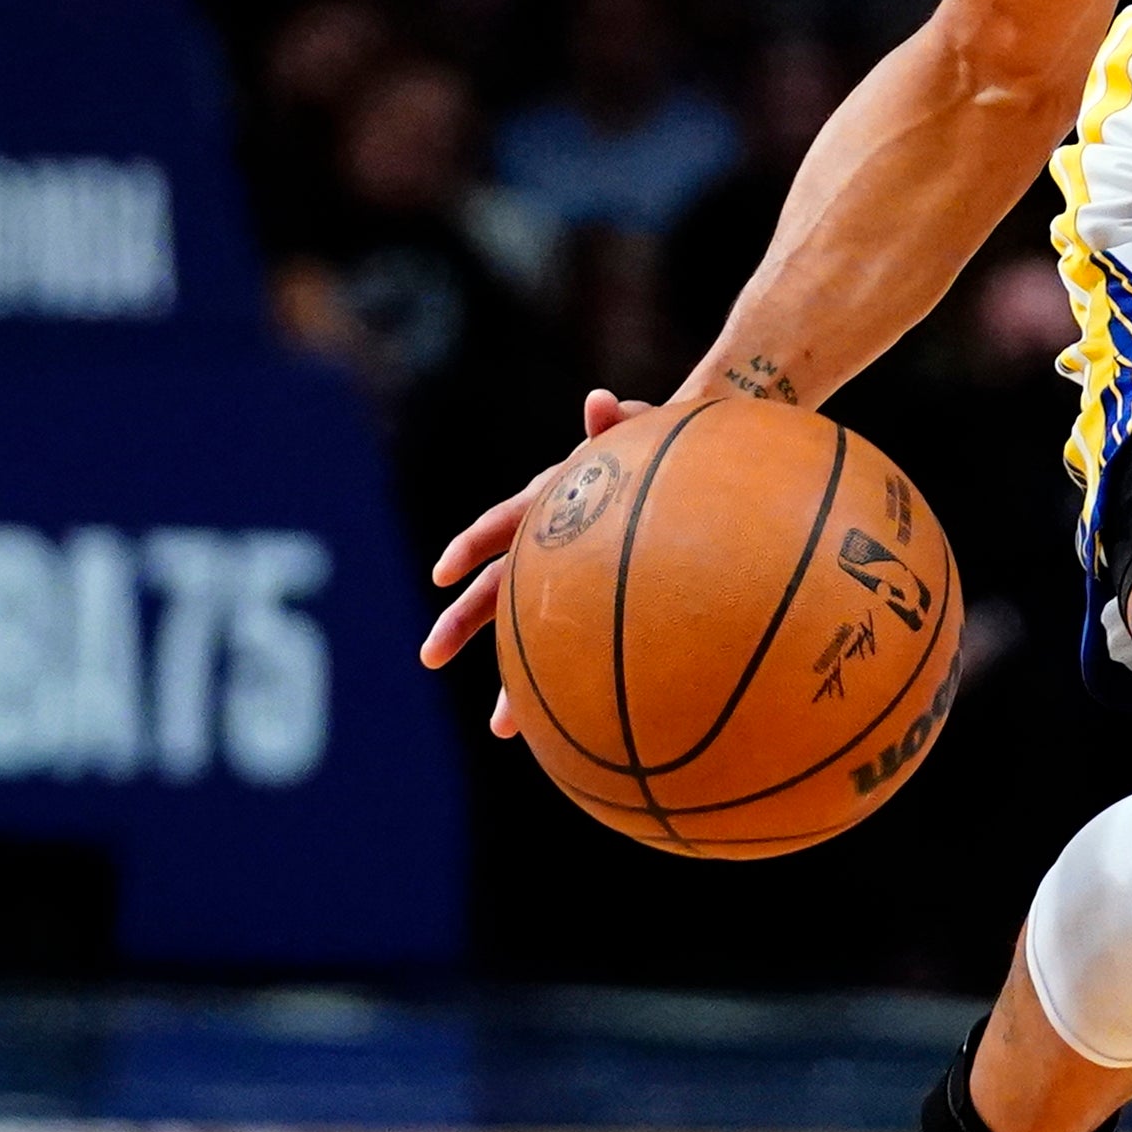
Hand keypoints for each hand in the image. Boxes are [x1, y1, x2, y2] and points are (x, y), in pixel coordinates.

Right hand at [419, 387, 640, 736]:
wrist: (703, 475)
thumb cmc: (671, 452)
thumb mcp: (649, 433)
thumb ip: (623, 423)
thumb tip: (600, 400)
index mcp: (553, 501)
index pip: (504, 521)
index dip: (473, 544)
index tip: (445, 573)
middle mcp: (552, 544)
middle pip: (497, 588)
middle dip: (462, 623)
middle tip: (428, 655)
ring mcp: (573, 579)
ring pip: (532, 635)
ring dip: (514, 681)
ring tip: (504, 728)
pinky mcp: (601, 606)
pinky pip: (580, 651)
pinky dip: (572, 688)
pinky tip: (575, 731)